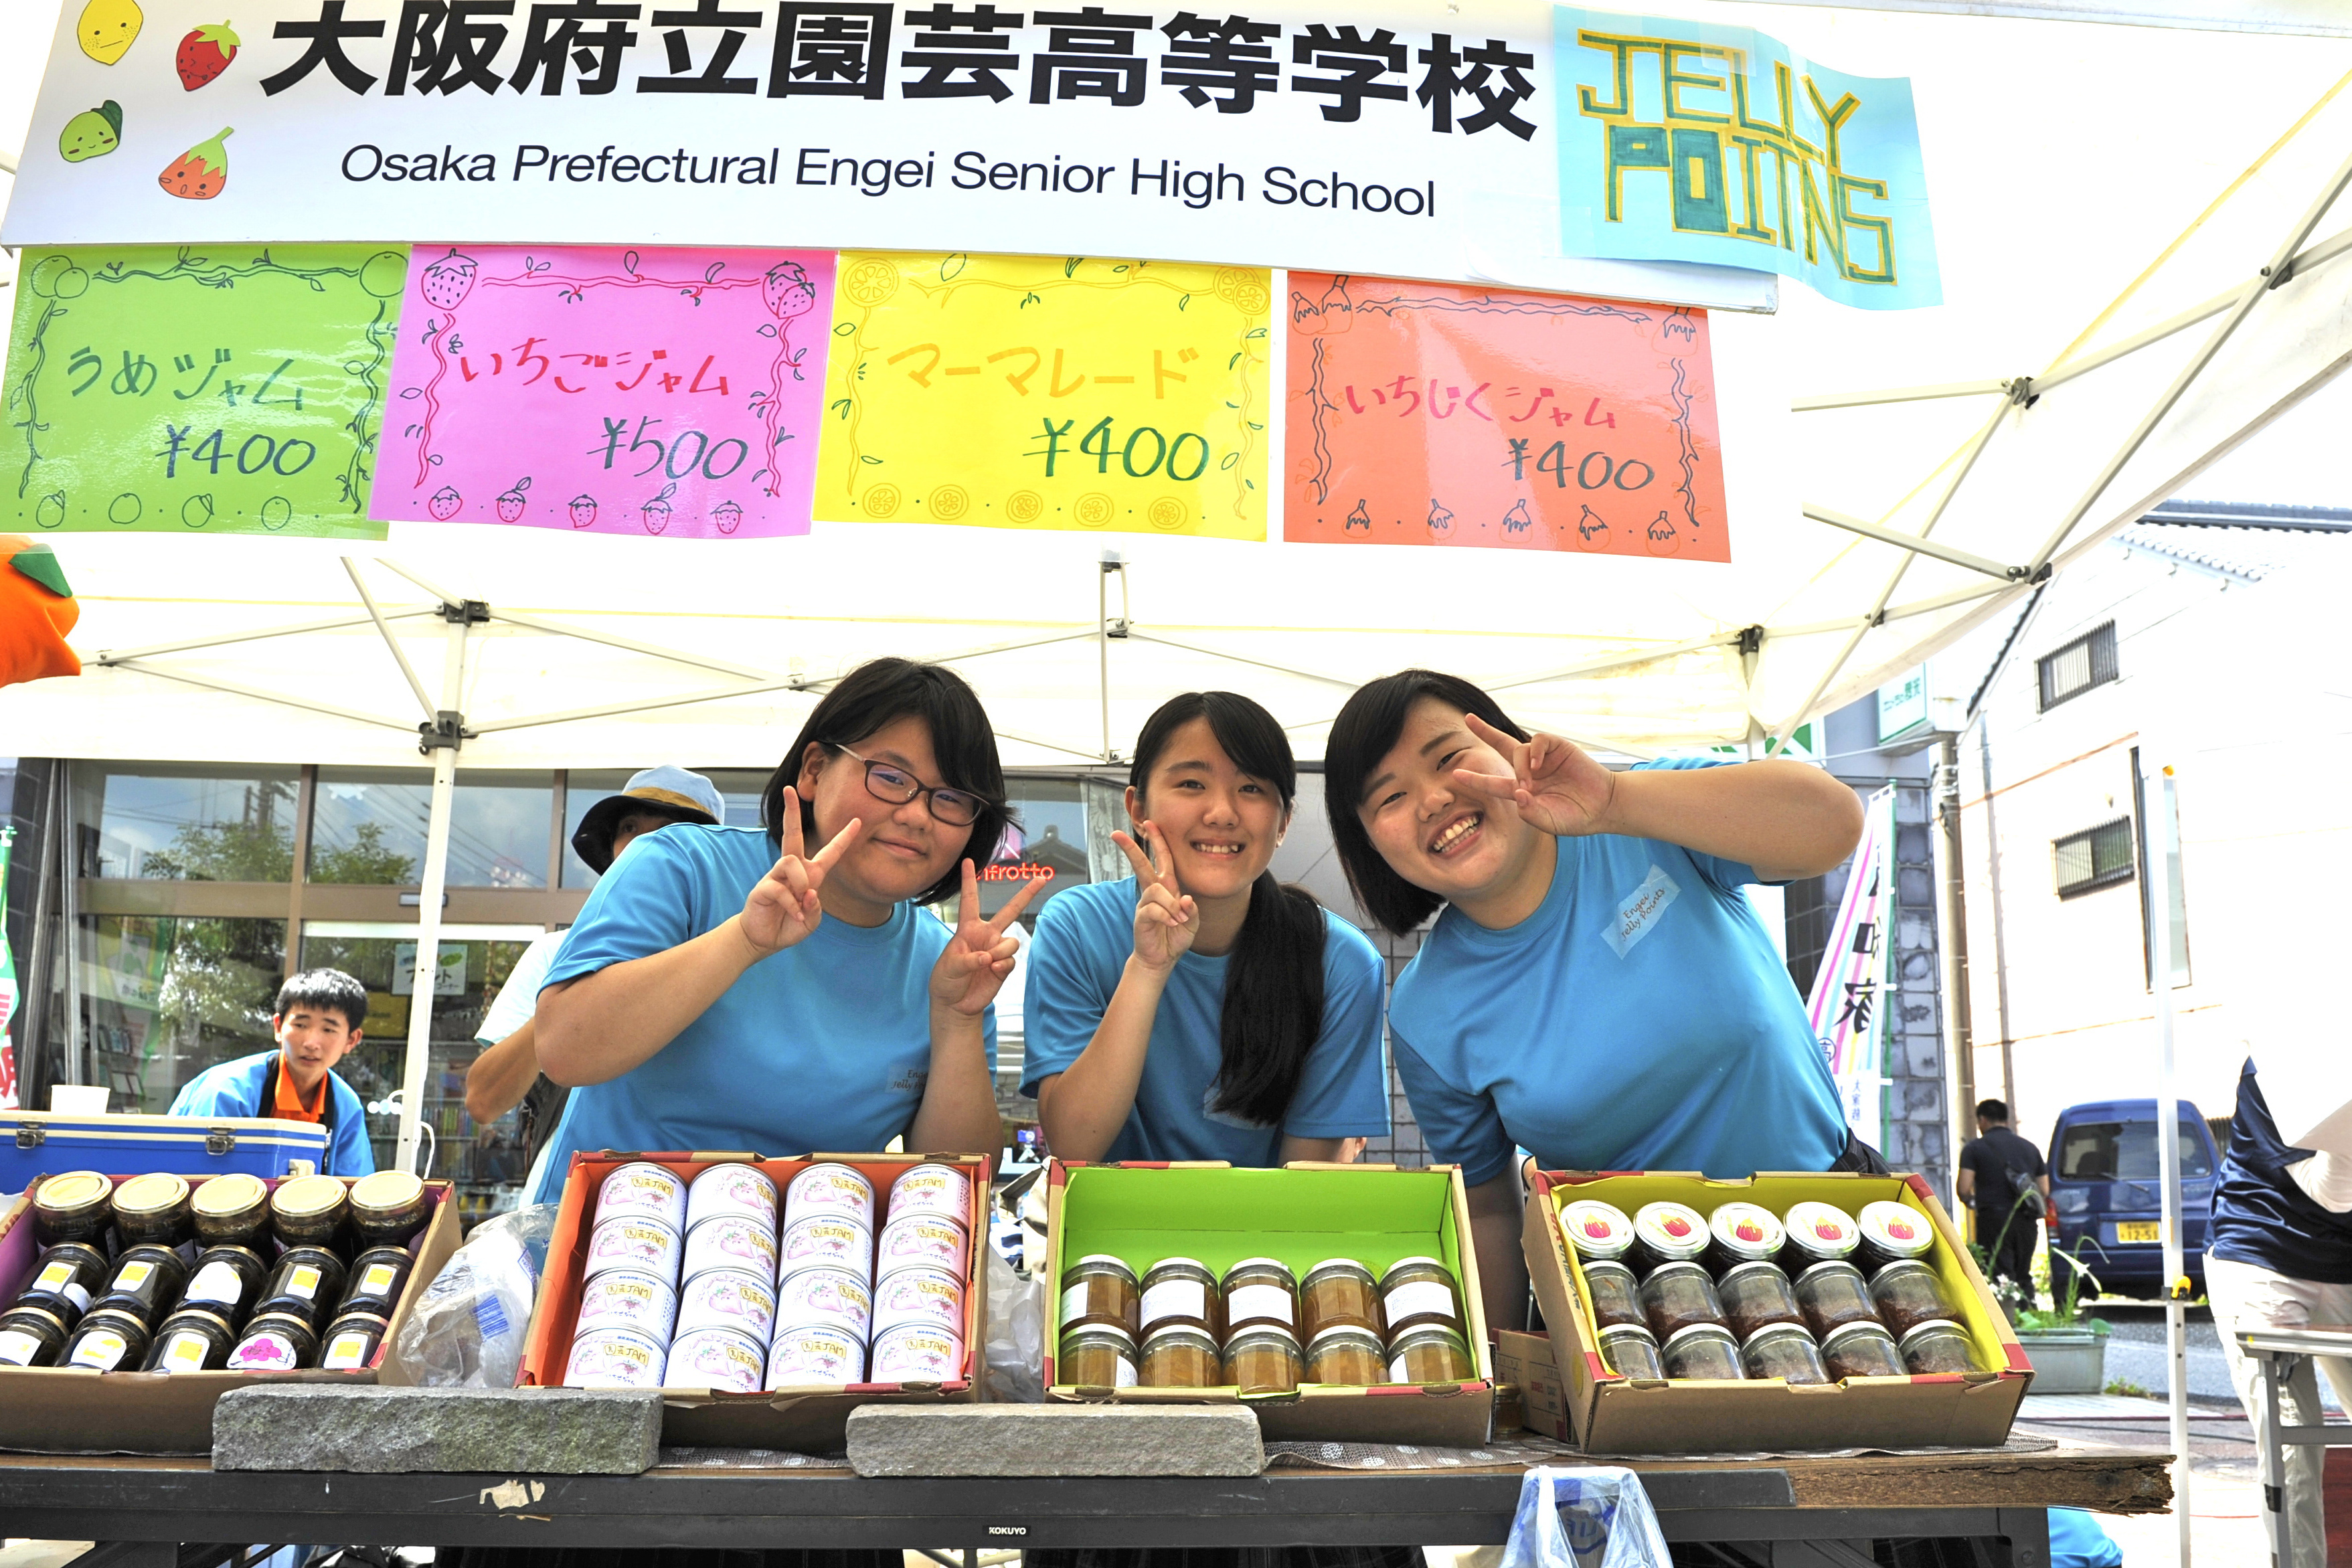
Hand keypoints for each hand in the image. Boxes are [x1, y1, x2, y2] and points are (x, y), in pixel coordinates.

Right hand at [739, 787, 861, 956]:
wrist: (764, 940)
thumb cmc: (789, 925)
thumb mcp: (811, 920)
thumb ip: (815, 908)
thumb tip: (810, 893)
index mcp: (810, 874)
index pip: (830, 852)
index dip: (844, 838)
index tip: (857, 820)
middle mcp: (792, 870)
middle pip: (792, 834)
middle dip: (791, 812)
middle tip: (789, 789)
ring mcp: (775, 876)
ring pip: (791, 861)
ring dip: (801, 883)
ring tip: (802, 902)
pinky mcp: (763, 888)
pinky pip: (780, 888)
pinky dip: (792, 905)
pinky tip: (795, 915)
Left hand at [930, 858, 1044, 1016]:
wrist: (955, 1005)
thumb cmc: (946, 980)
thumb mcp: (949, 967)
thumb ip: (967, 960)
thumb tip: (988, 957)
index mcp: (968, 929)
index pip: (970, 900)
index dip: (968, 880)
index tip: (967, 861)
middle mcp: (986, 935)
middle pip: (1010, 910)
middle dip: (1027, 894)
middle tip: (1042, 878)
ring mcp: (997, 950)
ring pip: (1012, 941)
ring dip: (1001, 951)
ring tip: (989, 962)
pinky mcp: (1004, 966)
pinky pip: (1012, 959)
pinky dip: (1003, 965)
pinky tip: (993, 970)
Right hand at [1113, 823, 1198, 973]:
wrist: (1162, 958)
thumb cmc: (1175, 937)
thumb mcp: (1192, 922)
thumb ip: (1191, 909)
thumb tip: (1185, 898)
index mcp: (1167, 887)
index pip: (1162, 859)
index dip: (1158, 841)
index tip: (1150, 823)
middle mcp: (1154, 892)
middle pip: (1141, 864)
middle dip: (1130, 848)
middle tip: (1116, 834)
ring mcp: (1145, 903)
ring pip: (1156, 891)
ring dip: (1171, 905)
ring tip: (1177, 920)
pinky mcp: (1141, 916)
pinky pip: (1153, 909)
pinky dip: (1166, 916)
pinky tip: (1171, 924)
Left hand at [1451, 712, 1617, 836]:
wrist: (1603, 806)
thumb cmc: (1575, 816)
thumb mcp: (1549, 822)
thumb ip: (1530, 812)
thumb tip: (1518, 792)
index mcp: (1523, 791)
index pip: (1493, 783)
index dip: (1476, 779)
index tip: (1456, 775)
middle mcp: (1529, 771)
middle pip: (1502, 746)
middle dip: (1485, 731)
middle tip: (1467, 719)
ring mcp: (1543, 758)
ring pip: (1518, 749)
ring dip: (1519, 765)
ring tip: (1529, 781)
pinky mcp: (1558, 747)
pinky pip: (1538, 740)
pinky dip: (1534, 750)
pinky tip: (1537, 764)